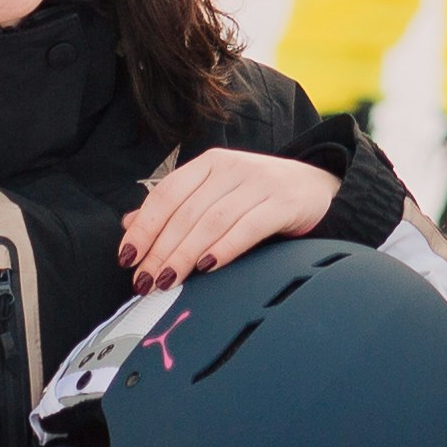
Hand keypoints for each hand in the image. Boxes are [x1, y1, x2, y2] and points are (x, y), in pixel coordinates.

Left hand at [119, 146, 336, 282]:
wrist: (319, 186)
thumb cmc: (259, 196)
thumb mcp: (216, 195)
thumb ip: (175, 208)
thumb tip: (129, 224)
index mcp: (209, 165)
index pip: (166, 195)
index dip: (144, 227)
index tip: (127, 258)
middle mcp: (231, 168)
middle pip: (186, 213)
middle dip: (160, 250)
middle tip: (145, 281)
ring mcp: (258, 183)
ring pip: (211, 221)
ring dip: (185, 254)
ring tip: (167, 280)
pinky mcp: (283, 202)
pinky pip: (248, 226)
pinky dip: (225, 247)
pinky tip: (208, 266)